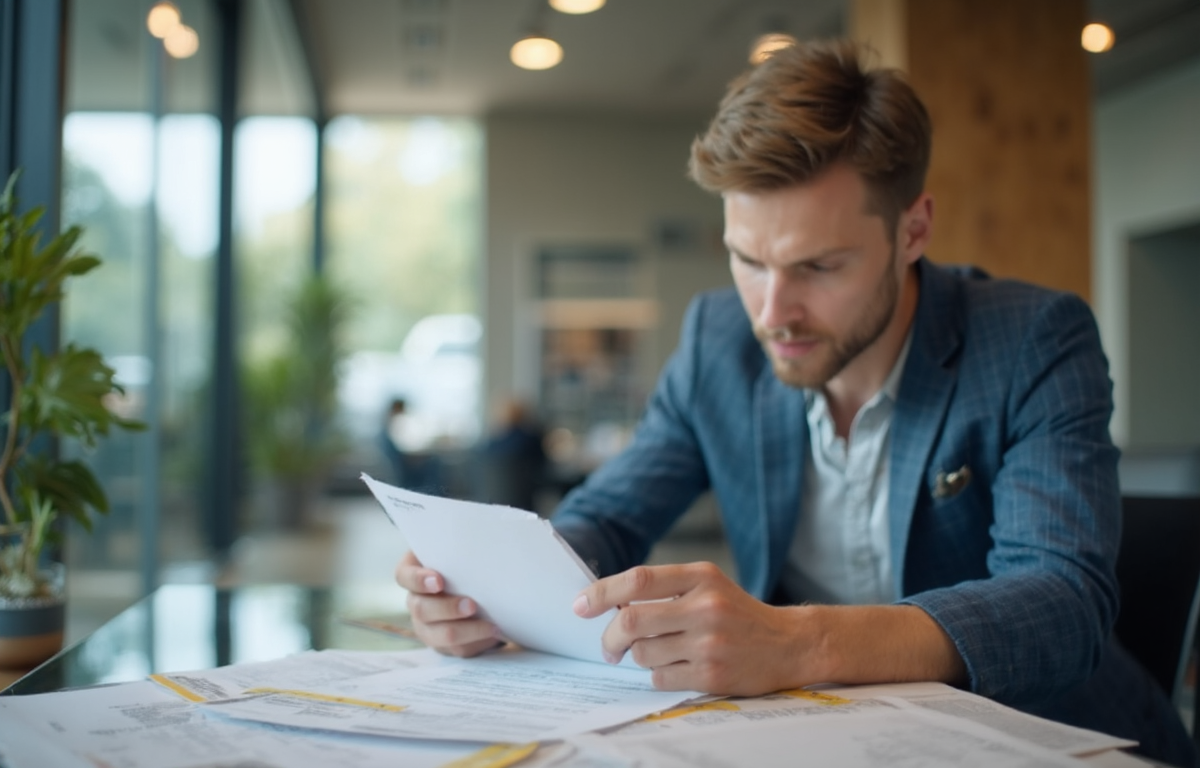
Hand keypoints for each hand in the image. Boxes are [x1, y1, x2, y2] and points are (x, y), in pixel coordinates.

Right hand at [394, 550, 501, 656]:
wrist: (473, 583)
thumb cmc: (462, 560)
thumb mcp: (455, 549)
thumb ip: (458, 546)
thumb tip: (481, 535)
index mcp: (412, 574)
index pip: (405, 576)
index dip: (419, 580)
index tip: (439, 581)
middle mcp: (415, 602)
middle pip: (422, 610)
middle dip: (448, 609)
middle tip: (472, 605)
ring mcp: (427, 627)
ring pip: (440, 635)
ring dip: (467, 631)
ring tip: (491, 626)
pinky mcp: (445, 645)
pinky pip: (458, 650)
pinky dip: (478, 643)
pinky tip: (494, 635)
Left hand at [572, 562, 967, 695]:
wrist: (791, 644)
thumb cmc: (738, 614)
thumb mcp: (708, 586)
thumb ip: (665, 589)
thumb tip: (609, 604)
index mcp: (701, 576)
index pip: (638, 579)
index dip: (602, 592)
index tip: (579, 605)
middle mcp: (705, 606)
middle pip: (632, 621)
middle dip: (610, 637)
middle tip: (609, 646)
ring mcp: (710, 642)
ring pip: (644, 653)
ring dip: (639, 657)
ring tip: (658, 653)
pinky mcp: (713, 673)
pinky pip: (661, 677)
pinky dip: (657, 674)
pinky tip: (675, 667)